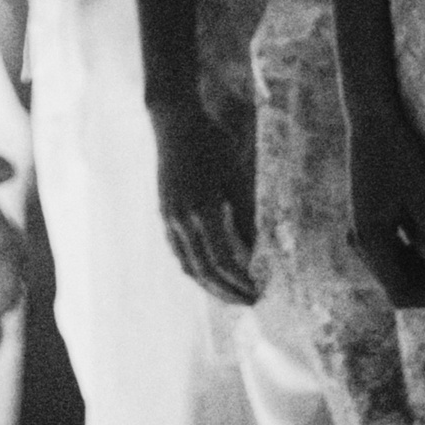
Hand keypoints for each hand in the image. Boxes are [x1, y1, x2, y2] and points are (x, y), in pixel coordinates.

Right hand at [152, 96, 258, 303]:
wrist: (175, 123)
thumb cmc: (212, 142)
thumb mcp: (235, 173)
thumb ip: (245, 211)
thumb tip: (258, 246)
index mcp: (200, 211)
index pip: (221, 260)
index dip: (239, 280)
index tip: (259, 291)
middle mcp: (180, 222)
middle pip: (203, 271)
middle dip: (227, 291)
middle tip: (250, 301)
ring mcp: (168, 220)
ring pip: (188, 265)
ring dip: (210, 285)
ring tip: (232, 293)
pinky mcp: (165, 215)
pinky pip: (180, 252)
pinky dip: (197, 268)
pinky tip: (211, 271)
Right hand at [345, 94, 424, 308]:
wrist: (373, 116)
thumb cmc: (400, 153)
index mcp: (370, 242)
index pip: (400, 294)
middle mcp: (360, 241)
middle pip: (396, 282)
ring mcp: (361, 228)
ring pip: (394, 264)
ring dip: (422, 263)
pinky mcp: (368, 215)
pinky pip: (391, 245)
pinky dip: (413, 246)